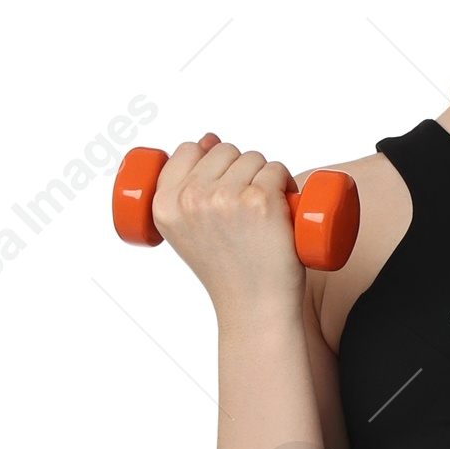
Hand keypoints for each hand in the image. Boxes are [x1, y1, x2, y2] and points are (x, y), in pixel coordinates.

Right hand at [149, 133, 305, 318]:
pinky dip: (285, 184)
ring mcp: (226, 198)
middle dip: (240, 170)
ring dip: (264, 177)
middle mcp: (191, 198)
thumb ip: (187, 186)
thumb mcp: (189, 231)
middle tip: (246, 211)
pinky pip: (277, 169)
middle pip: (224, 150)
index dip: (209, 162)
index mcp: (164, 204)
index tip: (221, 189)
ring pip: (253, 157)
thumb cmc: (227, 271)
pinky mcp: (260, 201)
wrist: (254, 309)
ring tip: (263, 215)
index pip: (188, 150)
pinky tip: (282, 210)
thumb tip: (209, 139)